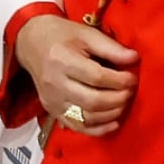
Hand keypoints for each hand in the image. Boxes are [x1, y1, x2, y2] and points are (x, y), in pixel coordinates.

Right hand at [16, 13, 137, 138]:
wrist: (29, 42)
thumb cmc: (60, 35)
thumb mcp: (85, 34)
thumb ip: (110, 47)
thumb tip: (134, 59)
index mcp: (61, 60)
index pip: (97, 78)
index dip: (121, 81)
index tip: (132, 78)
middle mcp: (54, 83)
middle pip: (93, 101)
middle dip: (119, 99)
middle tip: (129, 91)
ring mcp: (52, 99)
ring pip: (88, 117)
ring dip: (112, 113)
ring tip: (122, 102)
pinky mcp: (52, 110)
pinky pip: (78, 127)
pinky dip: (98, 130)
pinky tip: (113, 123)